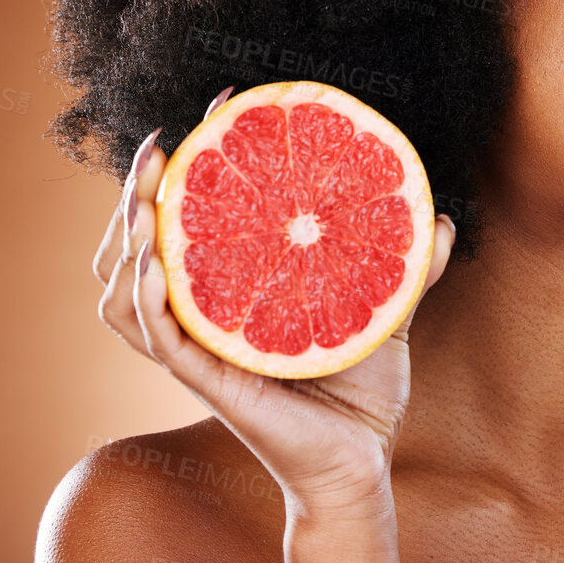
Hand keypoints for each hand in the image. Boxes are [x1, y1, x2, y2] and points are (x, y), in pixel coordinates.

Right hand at [92, 86, 456, 513]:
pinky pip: (158, 339)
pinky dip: (149, 300)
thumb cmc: (362, 390)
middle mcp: (206, 317)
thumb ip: (408, 265)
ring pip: (127, 291)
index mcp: (234, 293)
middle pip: (138, 247)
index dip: (194, 165)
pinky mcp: (209, 383)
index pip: (194, 220)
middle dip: (137, 191)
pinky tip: (157, 265)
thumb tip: (439, 218)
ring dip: (124, 240)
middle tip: (162, 143)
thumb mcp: (387, 312)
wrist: (363, 457)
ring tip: (143, 195)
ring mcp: (201, 350)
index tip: (219, 105)